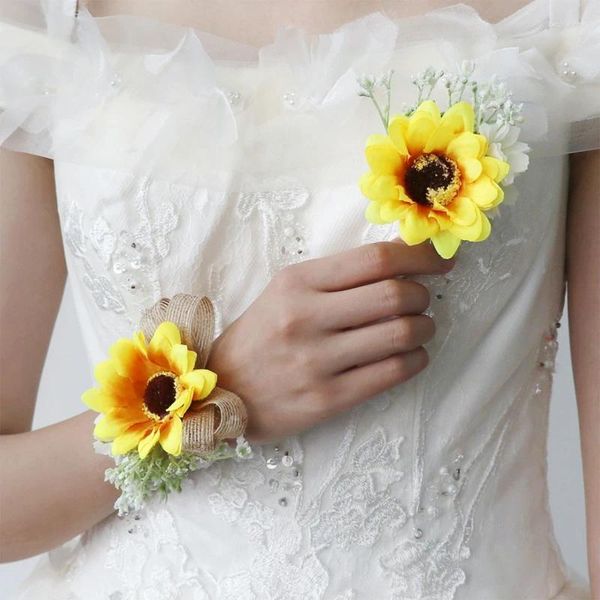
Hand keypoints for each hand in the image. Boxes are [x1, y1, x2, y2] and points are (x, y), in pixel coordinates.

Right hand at [206, 240, 454, 443]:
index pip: (375, 259)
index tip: (440, 259)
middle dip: (422, 294)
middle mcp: (306, 318)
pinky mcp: (328, 399)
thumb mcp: (287, 291)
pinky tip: (412, 355)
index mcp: (297, 282)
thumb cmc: (261, 334)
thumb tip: (401, 259)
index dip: (419, 255)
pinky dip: (416, 360)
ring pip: (400, 334)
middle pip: (394, 295)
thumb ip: (338, 276)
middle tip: (421, 299)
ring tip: (420, 328)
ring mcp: (316, 361)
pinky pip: (392, 373)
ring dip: (424, 327)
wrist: (224, 389)